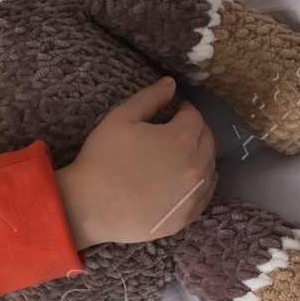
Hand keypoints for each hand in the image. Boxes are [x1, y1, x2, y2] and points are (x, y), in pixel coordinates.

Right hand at [55, 78, 215, 249]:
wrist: (89, 206)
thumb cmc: (102, 159)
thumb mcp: (121, 118)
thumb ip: (150, 97)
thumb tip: (171, 82)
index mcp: (180, 139)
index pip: (195, 117)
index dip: (185, 110)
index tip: (177, 110)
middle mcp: (194, 166)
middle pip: (208, 141)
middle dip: (197, 130)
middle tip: (181, 129)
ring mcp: (192, 195)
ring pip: (210, 167)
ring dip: (202, 154)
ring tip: (185, 153)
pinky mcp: (186, 217)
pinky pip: (206, 195)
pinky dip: (203, 181)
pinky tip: (191, 177)